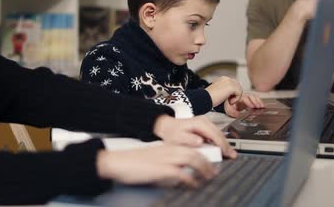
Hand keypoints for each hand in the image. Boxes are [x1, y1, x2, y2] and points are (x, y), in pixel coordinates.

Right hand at [96, 145, 217, 187]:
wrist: (119, 162)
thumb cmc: (135, 163)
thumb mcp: (155, 159)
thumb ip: (168, 163)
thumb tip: (181, 174)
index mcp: (169, 147)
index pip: (192, 148)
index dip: (204, 156)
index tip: (210, 164)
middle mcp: (170, 150)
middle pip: (196, 153)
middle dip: (208, 163)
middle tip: (214, 173)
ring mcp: (167, 158)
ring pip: (193, 160)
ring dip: (204, 169)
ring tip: (209, 178)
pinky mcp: (162, 169)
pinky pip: (182, 174)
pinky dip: (191, 180)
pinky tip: (194, 185)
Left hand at [153, 115, 236, 158]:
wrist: (167, 127)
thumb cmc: (172, 133)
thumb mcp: (177, 137)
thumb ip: (188, 139)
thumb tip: (199, 141)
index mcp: (199, 123)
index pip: (215, 134)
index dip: (222, 145)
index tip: (226, 153)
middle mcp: (204, 121)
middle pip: (220, 134)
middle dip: (227, 145)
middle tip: (233, 155)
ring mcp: (206, 123)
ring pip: (219, 134)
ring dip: (225, 144)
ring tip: (230, 154)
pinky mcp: (206, 127)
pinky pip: (216, 134)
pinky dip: (220, 142)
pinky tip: (223, 149)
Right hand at [205, 76, 242, 106]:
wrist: (204, 98)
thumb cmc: (209, 98)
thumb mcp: (219, 91)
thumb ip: (226, 90)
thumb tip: (233, 94)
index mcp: (223, 79)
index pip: (234, 85)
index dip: (233, 93)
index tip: (227, 99)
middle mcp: (227, 78)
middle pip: (238, 87)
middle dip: (235, 95)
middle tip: (228, 101)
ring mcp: (229, 82)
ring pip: (239, 90)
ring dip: (235, 97)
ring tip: (228, 101)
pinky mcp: (231, 87)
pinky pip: (240, 93)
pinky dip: (236, 99)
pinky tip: (229, 101)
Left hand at [224, 92, 264, 117]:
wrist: (229, 105)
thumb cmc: (229, 107)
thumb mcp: (230, 110)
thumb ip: (234, 113)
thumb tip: (239, 115)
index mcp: (238, 98)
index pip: (244, 98)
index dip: (248, 102)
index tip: (252, 106)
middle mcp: (243, 96)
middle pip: (250, 96)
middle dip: (255, 101)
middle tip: (259, 107)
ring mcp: (247, 98)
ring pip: (254, 97)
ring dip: (259, 101)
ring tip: (262, 107)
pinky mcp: (250, 100)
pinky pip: (256, 99)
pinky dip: (260, 102)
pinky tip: (263, 106)